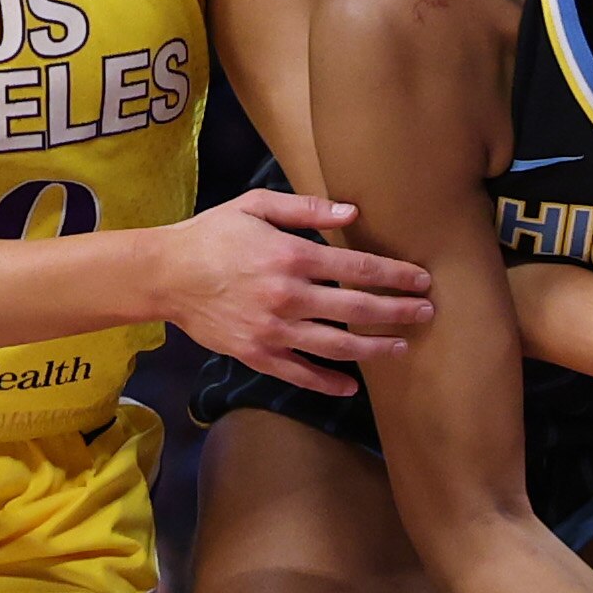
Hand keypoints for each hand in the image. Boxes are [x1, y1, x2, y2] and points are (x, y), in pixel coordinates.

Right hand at [163, 194, 434, 394]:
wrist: (166, 275)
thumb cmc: (212, 234)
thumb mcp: (256, 205)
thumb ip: (306, 209)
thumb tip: (352, 212)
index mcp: (291, 257)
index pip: (357, 268)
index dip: (395, 275)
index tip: (421, 279)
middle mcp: (288, 297)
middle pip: (357, 310)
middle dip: (398, 312)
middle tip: (427, 313)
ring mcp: (273, 331)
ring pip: (336, 346)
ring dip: (375, 349)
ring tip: (402, 348)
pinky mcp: (257, 354)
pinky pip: (300, 374)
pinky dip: (327, 383)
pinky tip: (351, 387)